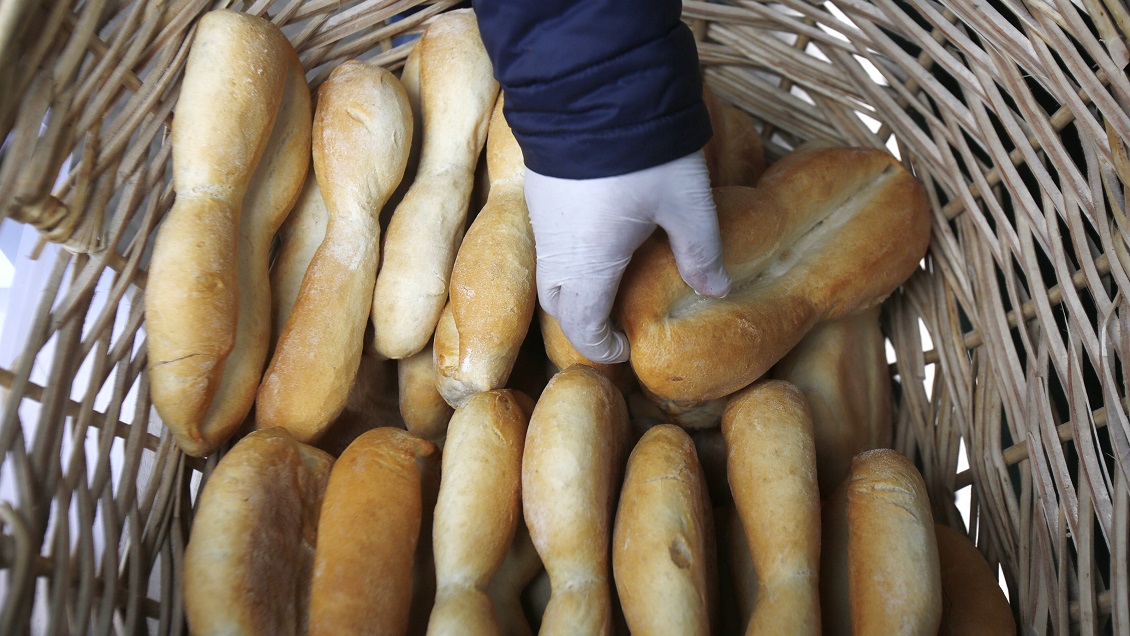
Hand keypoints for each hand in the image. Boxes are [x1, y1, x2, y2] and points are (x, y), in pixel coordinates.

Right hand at [524, 150, 731, 363]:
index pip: (583, 328)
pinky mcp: (537, 192)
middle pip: (558, 306)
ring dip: (575, 289)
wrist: (595, 89)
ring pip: (549, 274)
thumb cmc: (643, 153)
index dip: (603, 347)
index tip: (626, 348)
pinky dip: (568, 256)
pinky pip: (546, 242)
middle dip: (584, 322)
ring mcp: (541, 221)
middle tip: (617, 322)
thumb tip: (716, 290)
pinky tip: (599, 237)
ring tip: (612, 281)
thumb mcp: (686, 204)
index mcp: (590, 265)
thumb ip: (700, 252)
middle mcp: (556, 251)